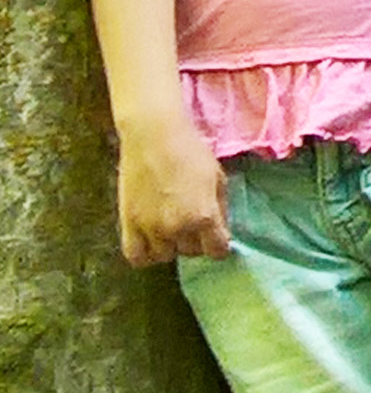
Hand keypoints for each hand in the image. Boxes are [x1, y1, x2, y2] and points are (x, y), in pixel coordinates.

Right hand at [116, 120, 230, 265]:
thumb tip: (220, 230)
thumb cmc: (191, 152)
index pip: (217, 251)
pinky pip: (135, 255)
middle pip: (191, 252)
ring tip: (171, 228)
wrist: (154, 136)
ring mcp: (149, 227)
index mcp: (204, 216)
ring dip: (171, 245)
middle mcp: (177, 228)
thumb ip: (220, 209)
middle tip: (192, 222)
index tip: (216, 236)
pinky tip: (151, 240)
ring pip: (164, 256)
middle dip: (196, 241)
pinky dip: (145, 254)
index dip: (219, 244)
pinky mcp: (127, 222)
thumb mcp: (218, 179)